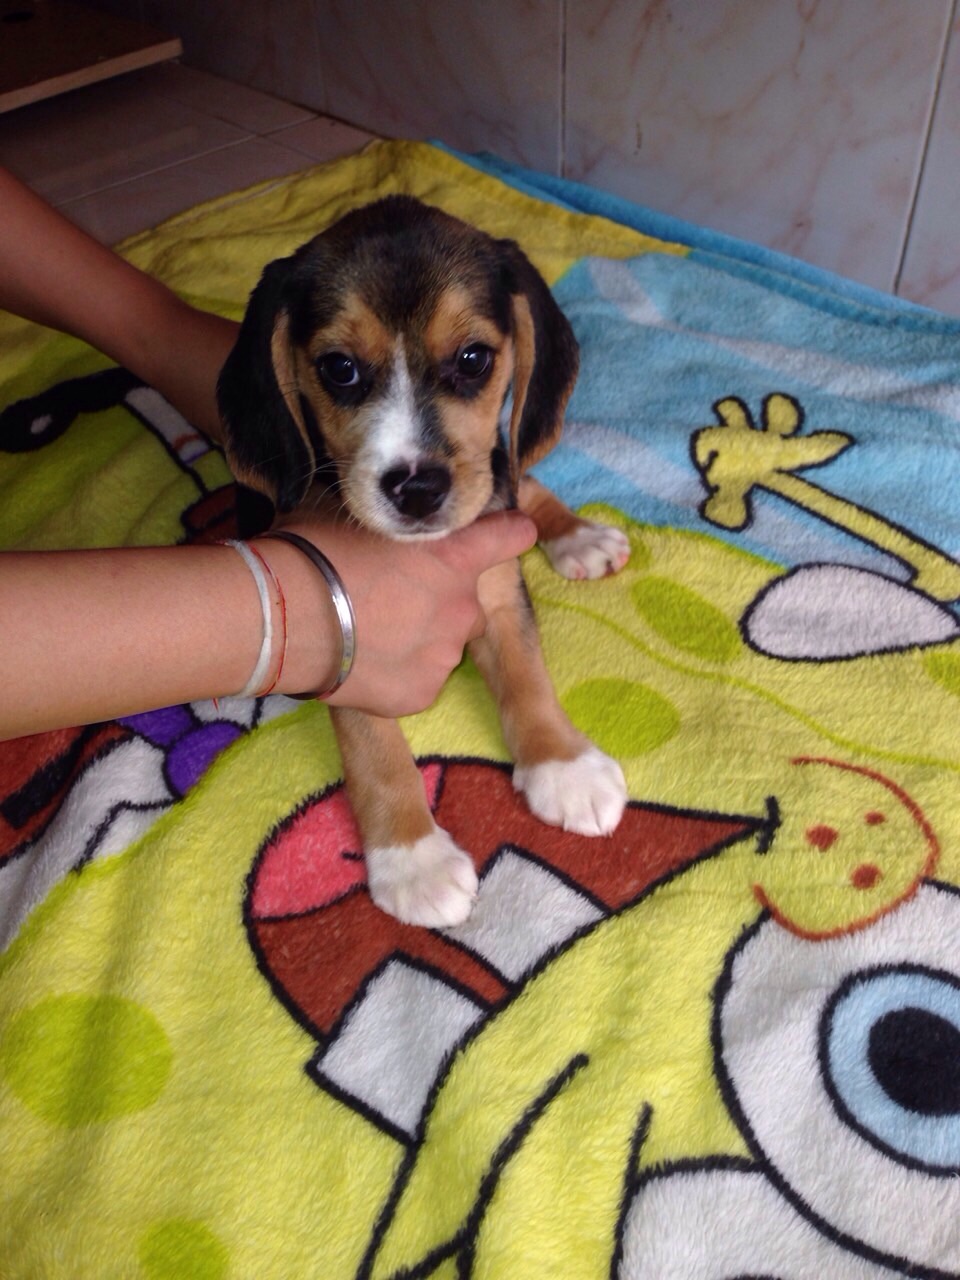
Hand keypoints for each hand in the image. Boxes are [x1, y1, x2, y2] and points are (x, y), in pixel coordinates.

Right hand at [265, 511, 536, 716]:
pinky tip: (364, 665)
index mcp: (455, 556)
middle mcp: (463, 606)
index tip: (514, 534)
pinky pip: (419, 681)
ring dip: (419, 639)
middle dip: (440, 601)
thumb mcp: (361, 517)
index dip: (509, 535)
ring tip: (370, 636)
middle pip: (468, 603)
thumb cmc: (314, 552)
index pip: (509, 538)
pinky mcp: (422, 694)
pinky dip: (399, 675)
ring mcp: (445, 655)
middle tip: (392, 599)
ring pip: (444, 645)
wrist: (284, 618)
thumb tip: (388, 515)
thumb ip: (396, 525)